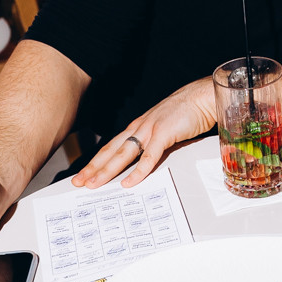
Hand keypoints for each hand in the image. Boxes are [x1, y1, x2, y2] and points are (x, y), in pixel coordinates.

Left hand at [73, 77, 216, 188]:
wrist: (203, 96)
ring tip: (94, 184)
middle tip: (78, 182)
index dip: (97, 161)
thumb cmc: (188, 111)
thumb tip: (148, 160)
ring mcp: (151, 129)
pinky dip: (138, 171)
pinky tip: (128, 182)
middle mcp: (140, 127)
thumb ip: (155, 142)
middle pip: (111, 150)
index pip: (112, 146)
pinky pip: (148, 156)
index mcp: (139, 126)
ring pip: (123, 154)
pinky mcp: (164, 134)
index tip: (84, 173)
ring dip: (106, 170)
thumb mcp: (166, 128)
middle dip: (93, 168)